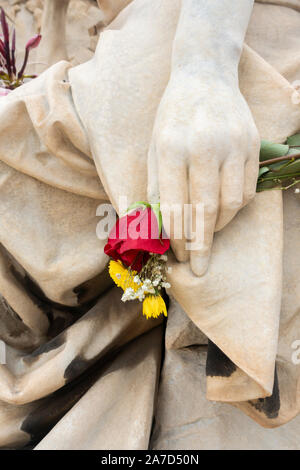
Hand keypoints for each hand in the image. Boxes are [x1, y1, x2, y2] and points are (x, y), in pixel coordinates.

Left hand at [148, 70, 259, 275]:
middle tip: (198, 267)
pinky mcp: (252, 144)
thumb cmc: (172, 118)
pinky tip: (222, 211)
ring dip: (218, 227)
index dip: (177, 239)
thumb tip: (158, 229)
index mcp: (170, 148)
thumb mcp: (154, 149)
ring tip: (207, 234)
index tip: (179, 258)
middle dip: (200, 246)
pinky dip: (234, 208)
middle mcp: (203, 146)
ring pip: (230, 204)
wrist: (205, 76)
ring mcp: (232, 144)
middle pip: (205, 211)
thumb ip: (156, 188)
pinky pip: (247, 190)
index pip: (175, 207)